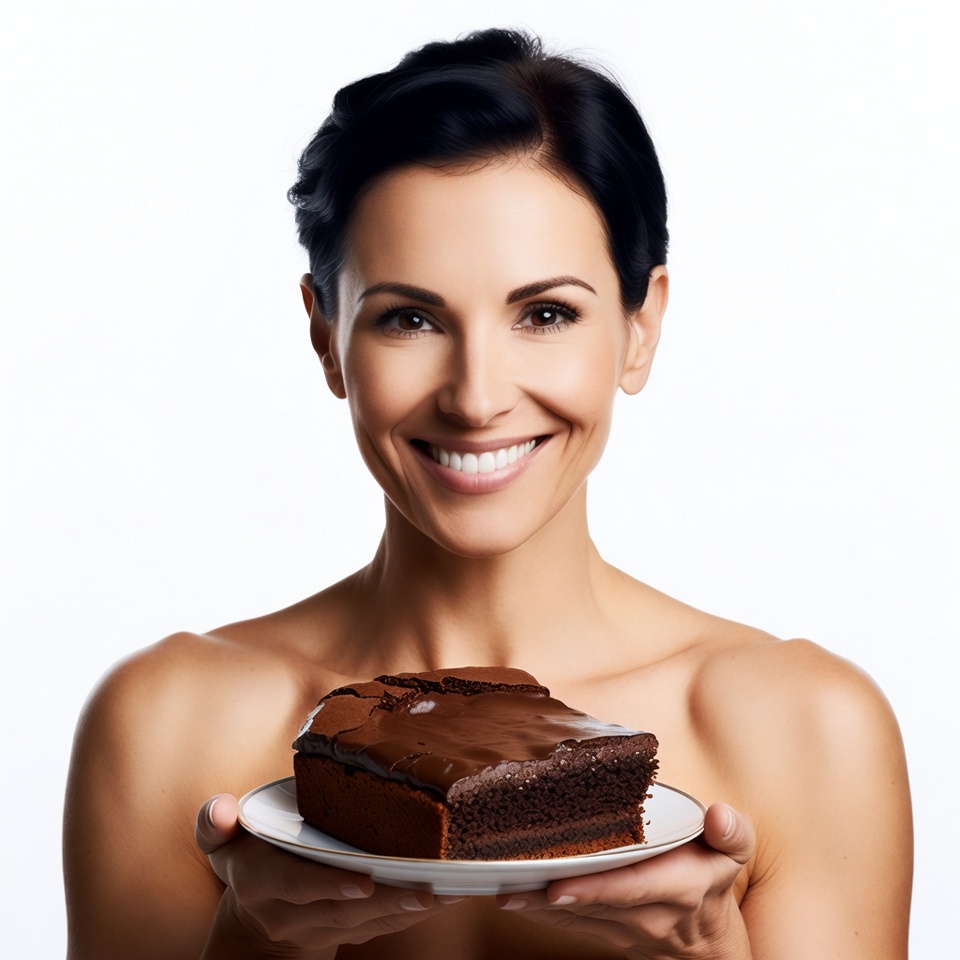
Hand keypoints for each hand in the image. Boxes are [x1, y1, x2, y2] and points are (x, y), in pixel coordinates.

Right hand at [195, 794, 461, 958]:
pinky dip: (416, 913)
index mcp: (262, 884)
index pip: (295, 885)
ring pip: (371, 923)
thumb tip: (220, 808)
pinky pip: (385, 927)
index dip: (327, 886)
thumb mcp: (222, 842)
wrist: (257, 919)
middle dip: (387, 902)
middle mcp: (293, 913)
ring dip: (412, 909)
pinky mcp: (350, 931)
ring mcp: (322, 927)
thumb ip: (215, 823)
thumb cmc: (246, 860)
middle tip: (426, 891)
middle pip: (344, 911)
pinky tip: (449, 896)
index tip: (362, 882)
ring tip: (452, 890)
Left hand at [495, 803, 753, 958]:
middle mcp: (647, 914)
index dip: (595, 889)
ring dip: (536, 905)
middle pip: (592, 904)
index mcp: (678, 887)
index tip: (558, 886)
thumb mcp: (733, 852)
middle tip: (510, 881)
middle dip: (549, 893)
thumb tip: (719, 815)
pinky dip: (539, 913)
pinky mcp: (605, 934)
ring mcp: (624, 930)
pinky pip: (569, 926)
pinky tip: (511, 898)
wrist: (708, 943)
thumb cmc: (713, 883)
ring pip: (575, 918)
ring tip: (500, 885)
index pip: (631, 889)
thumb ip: (731, 832)